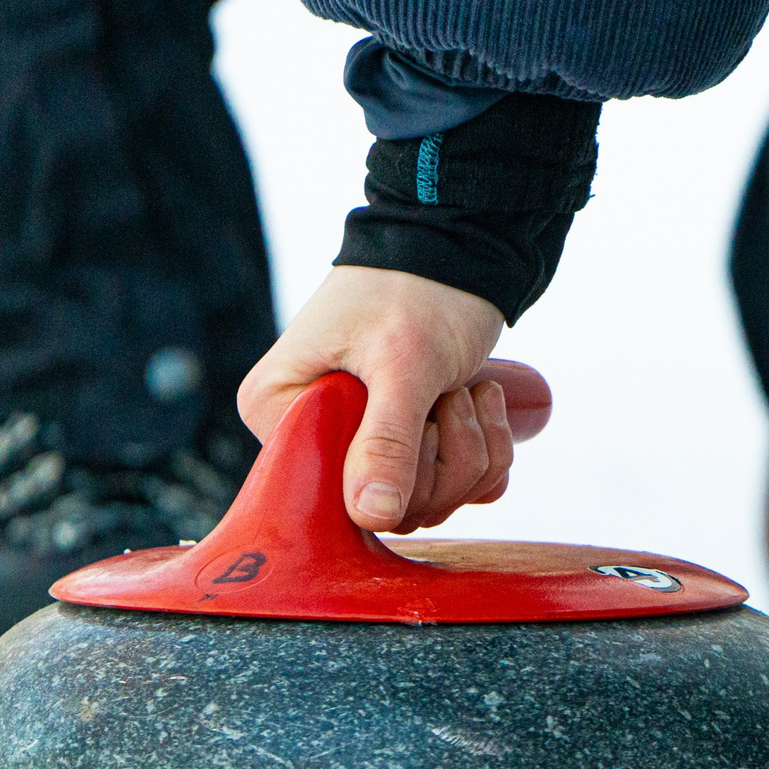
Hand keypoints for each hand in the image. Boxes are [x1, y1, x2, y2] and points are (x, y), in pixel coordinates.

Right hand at [238, 266, 552, 533]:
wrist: (458, 251)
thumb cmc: (417, 292)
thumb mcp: (402, 364)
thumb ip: (386, 442)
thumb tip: (370, 517)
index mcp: (280, 413)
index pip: (333, 495)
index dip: (396, 472)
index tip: (421, 416)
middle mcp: (312, 437)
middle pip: (391, 507)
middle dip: (446, 457)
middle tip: (452, 393)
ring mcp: (363, 446)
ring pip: (432, 500)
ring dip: (473, 449)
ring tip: (469, 389)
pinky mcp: (410, 447)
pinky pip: (458, 488)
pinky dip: (488, 453)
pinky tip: (483, 401)